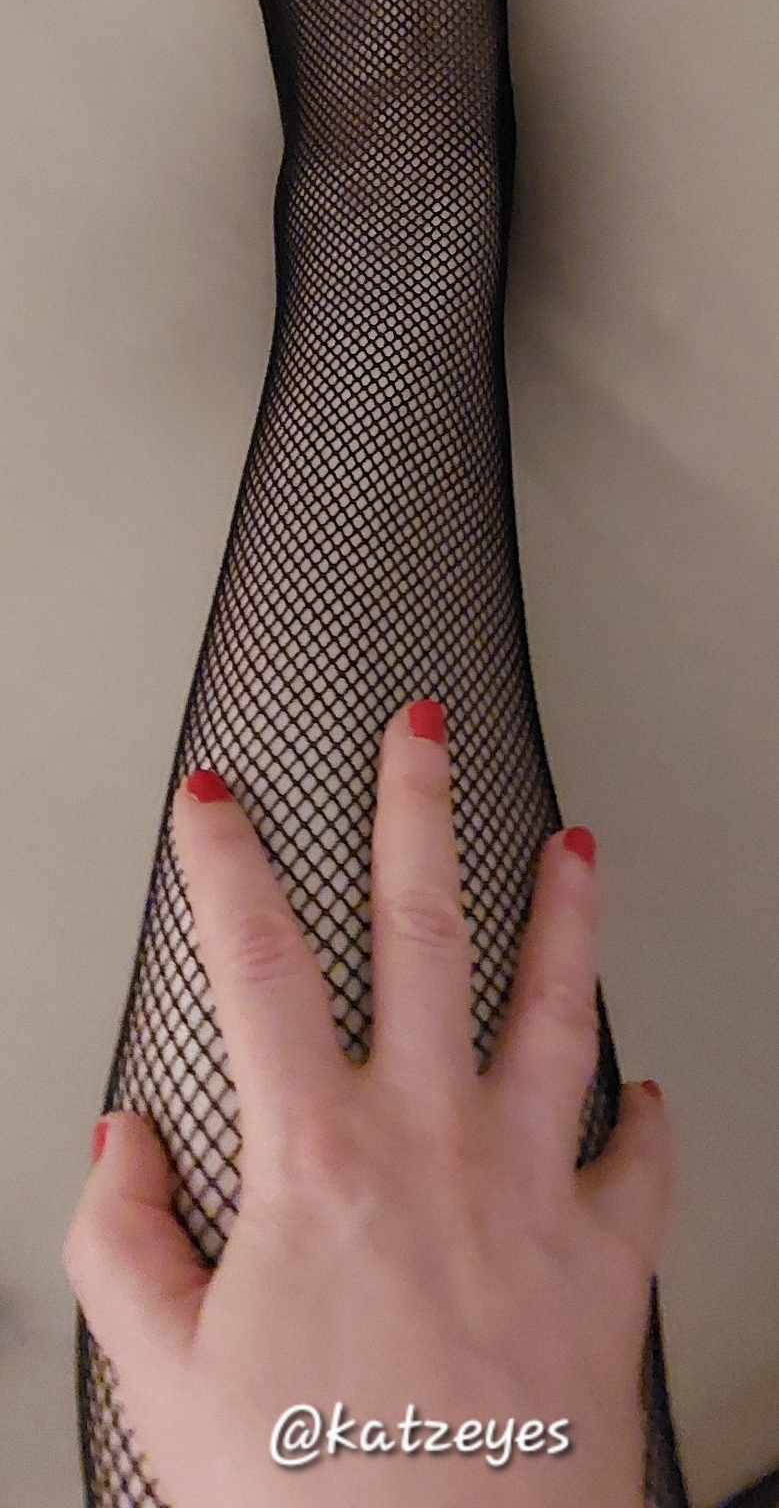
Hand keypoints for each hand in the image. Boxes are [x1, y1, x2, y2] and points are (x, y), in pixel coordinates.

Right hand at [63, 699, 673, 1506]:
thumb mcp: (161, 1378)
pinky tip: (649, 1088)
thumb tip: (123, 1143)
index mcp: (317, 1161)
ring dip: (569, 916)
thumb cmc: (315, 1503)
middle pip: (425, 932)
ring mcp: (531, 1193)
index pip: (254, 960)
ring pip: (558, 1009)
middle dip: (417, 812)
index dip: (223, 859)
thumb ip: (124, 1242)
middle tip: (420, 734)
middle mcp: (433, 1146)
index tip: (211, 798)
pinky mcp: (607, 1264)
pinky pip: (640, 1164)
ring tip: (577, 848)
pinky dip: (647, 1118)